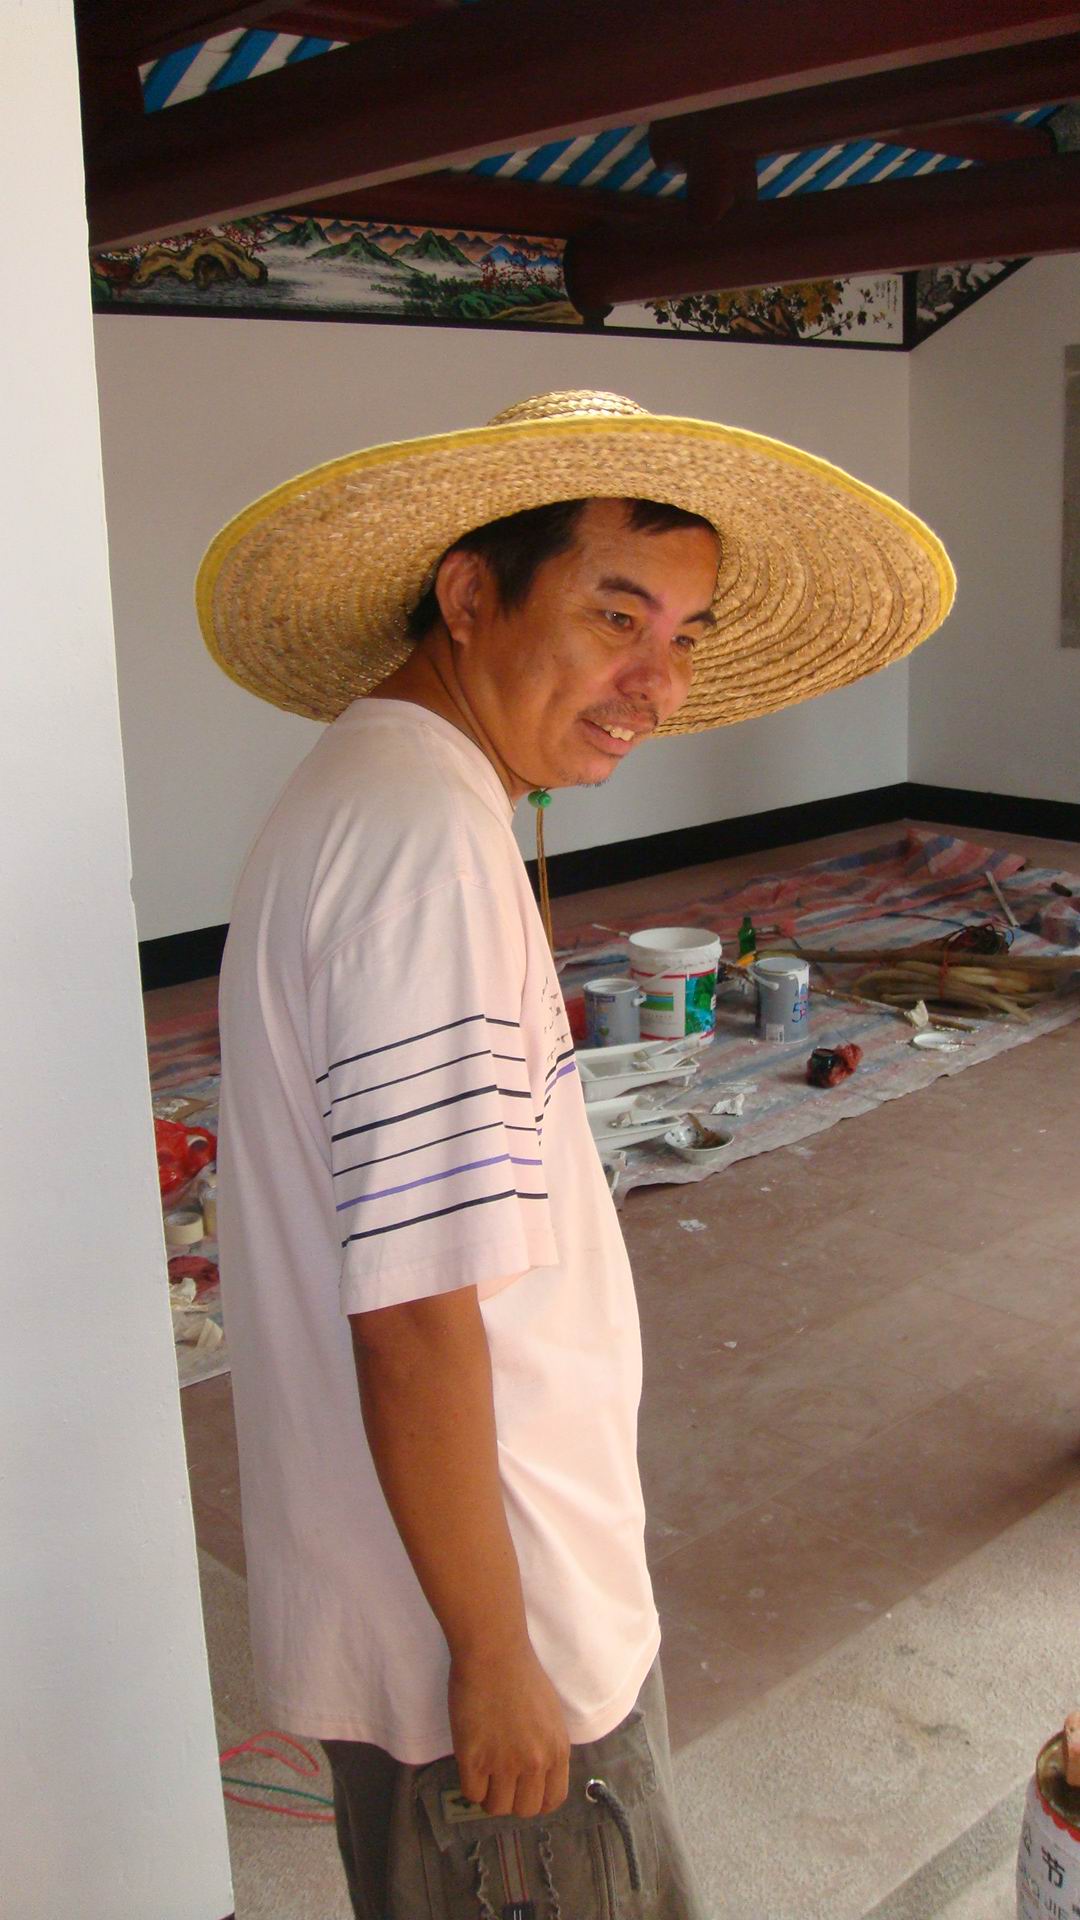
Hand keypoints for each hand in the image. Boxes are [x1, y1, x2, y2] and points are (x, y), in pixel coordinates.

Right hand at [448, 1641, 570, 1817]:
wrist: (493, 1652)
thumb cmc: (520, 1673)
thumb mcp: (549, 1715)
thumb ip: (546, 1746)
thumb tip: (535, 1772)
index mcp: (557, 1750)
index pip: (553, 1800)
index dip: (536, 1800)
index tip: (523, 1791)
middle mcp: (535, 1762)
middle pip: (525, 1810)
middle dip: (511, 1800)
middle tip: (499, 1781)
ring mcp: (504, 1763)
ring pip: (497, 1807)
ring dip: (489, 1795)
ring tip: (483, 1774)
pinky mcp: (474, 1759)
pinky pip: (472, 1794)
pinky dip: (470, 1785)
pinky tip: (470, 1765)